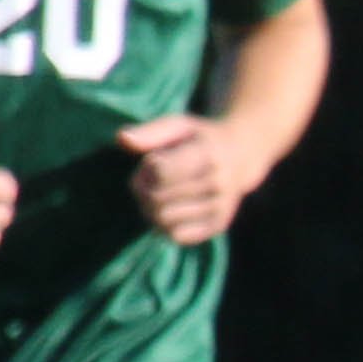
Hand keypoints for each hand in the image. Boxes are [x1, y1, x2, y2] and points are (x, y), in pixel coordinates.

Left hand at [119, 115, 268, 247]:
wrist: (241, 155)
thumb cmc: (200, 138)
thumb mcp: (179, 126)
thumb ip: (150, 132)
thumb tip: (122, 139)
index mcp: (208, 155)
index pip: (160, 172)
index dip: (147, 167)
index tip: (154, 159)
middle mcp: (218, 184)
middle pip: (156, 198)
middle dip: (143, 188)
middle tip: (151, 178)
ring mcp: (220, 207)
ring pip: (162, 219)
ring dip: (150, 208)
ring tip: (160, 193)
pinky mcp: (218, 225)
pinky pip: (176, 235)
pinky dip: (165, 224)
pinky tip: (170, 208)